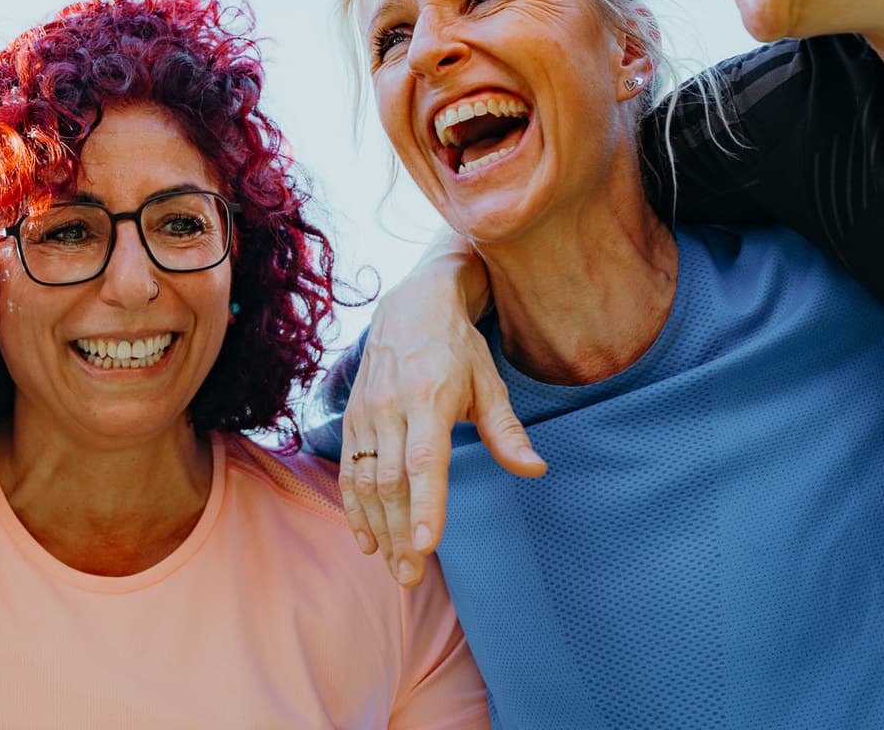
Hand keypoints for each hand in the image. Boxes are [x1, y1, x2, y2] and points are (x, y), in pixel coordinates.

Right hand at [338, 242, 543, 587]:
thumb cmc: (456, 347)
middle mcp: (392, 407)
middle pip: (390, 482)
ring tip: (392, 567)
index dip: (425, 505)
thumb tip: (535, 470)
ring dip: (377, 528)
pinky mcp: (352, 416)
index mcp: (429, 397)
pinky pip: (348, 468)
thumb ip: (507, 430)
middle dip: (400, 534)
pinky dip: (353, 507)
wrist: (410, 305)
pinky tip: (366, 538)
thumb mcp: (489, 381)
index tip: (427, 546)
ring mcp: (367, 412)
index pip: (425, 460)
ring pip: (365, 480)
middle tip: (411, 578)